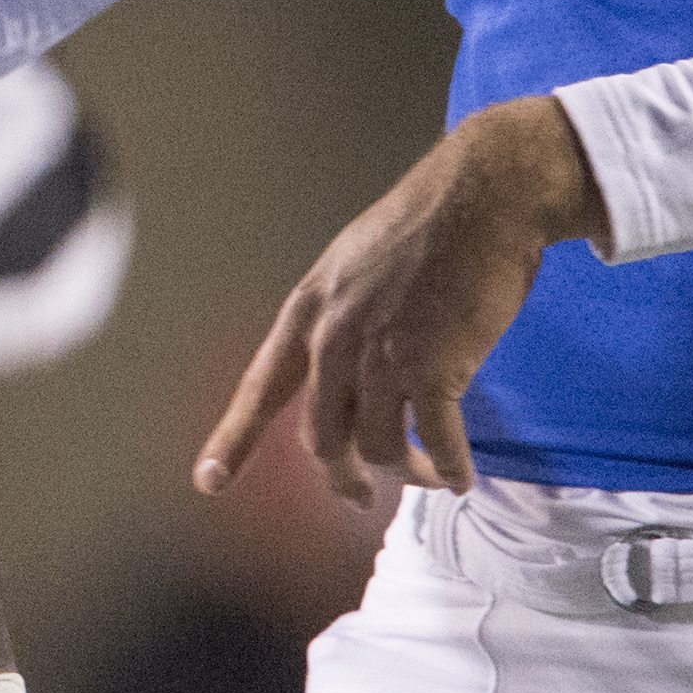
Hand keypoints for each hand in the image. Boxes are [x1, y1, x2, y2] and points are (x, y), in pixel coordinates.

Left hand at [194, 97, 603, 506]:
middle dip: (343, 478)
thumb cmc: (427, 222)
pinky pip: (437, 442)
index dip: (233, 440)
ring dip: (408, 472)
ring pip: (380, 448)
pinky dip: (450, 467)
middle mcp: (335, 340)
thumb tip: (348, 370)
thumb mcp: (354, 263)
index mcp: (309, 311)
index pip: (260, 388)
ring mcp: (384, 358)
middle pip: (322, 439)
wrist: (482, 196)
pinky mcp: (436, 370)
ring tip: (432, 474)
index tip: (209, 482)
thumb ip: (341, 319)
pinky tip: (462, 475)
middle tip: (359, 496)